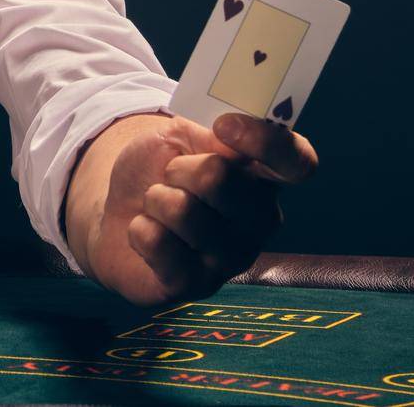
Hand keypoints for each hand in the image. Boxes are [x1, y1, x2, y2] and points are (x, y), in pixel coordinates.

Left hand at [86, 112, 316, 306]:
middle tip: (171, 177)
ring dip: (156, 200)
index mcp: (264, 179)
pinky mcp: (195, 285)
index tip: (224, 127)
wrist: (115, 210)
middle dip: (177, 168)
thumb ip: (211, 136)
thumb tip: (230, 133)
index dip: (267, 142)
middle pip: (218, 177)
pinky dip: (140, 229)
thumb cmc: (155, 171)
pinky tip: (147, 233)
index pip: (298, 163)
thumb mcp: (180, 136)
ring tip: (158, 208)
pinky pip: (158, 242)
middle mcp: (260, 221)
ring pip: (182, 210)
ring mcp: (231, 258)